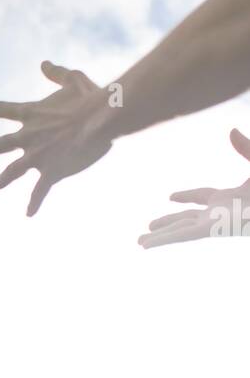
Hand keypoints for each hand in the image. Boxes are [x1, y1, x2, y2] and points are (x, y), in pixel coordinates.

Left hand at [0, 61, 113, 215]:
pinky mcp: (51, 172)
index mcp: (32, 113)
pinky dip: (34, 203)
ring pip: (13, 171)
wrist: (99, 119)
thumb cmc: (90, 97)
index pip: (4, 109)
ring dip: (2, 179)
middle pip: (0, 144)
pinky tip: (28, 214)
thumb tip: (44, 63)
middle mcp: (28, 136)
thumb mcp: (73, 78)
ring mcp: (37, 156)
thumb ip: (56, 73)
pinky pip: (39, 192)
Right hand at [138, 127, 249, 248]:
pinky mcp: (216, 230)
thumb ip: (246, 148)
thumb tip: (231, 131)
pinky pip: (183, 237)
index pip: (203, 197)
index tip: (170, 197)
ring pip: (182, 231)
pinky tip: (145, 245)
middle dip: (168, 224)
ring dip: (161, 237)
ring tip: (138, 243)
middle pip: (187, 219)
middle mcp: (222, 213)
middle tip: (148, 228)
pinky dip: (163, 241)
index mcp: (232, 198)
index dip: (186, 197)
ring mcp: (217, 224)